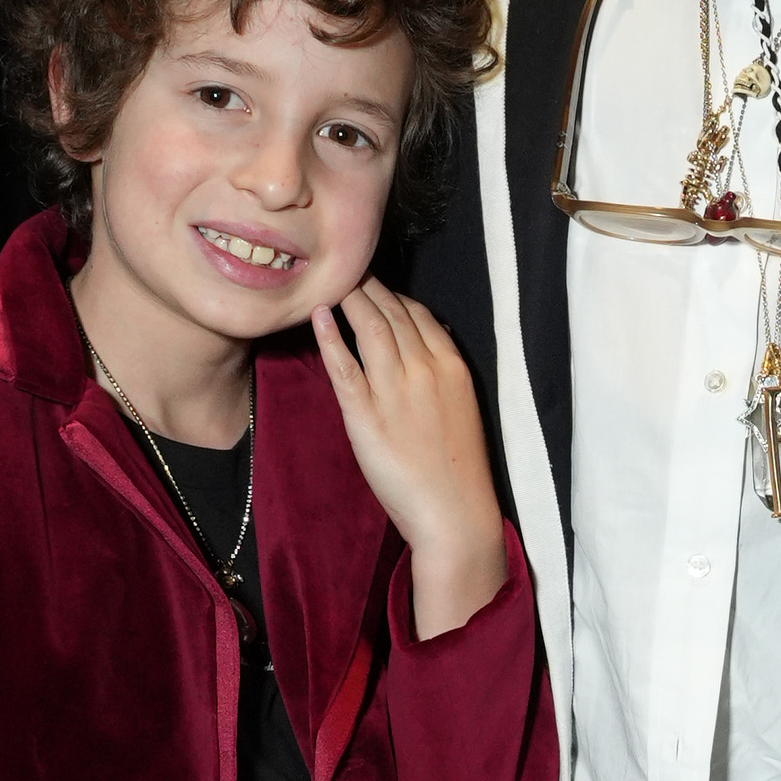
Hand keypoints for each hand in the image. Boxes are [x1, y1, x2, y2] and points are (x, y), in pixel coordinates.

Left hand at [315, 281, 508, 635]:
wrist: (456, 514)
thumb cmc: (458, 469)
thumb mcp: (461, 409)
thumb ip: (442, 375)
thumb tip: (425, 344)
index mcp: (453, 367)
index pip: (420, 314)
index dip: (394, 294)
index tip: (374, 283)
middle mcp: (427, 369)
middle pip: (394, 313)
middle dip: (368, 286)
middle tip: (344, 266)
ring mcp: (396, 390)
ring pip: (371, 329)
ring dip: (351, 300)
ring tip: (330, 280)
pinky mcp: (367, 415)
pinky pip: (345, 366)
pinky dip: (331, 337)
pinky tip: (319, 316)